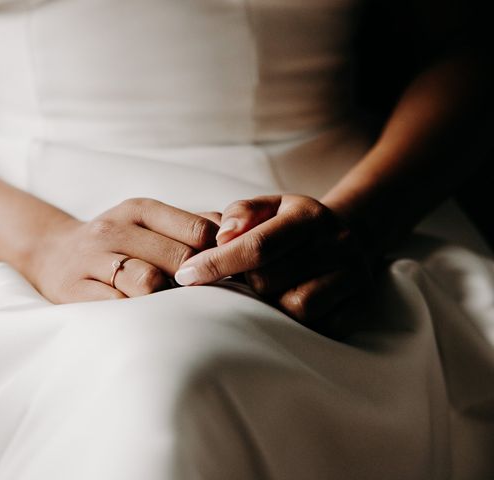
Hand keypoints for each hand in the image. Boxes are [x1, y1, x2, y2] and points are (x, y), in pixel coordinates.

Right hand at [21, 198, 219, 303]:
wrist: (51, 253)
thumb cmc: (116, 241)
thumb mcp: (147, 222)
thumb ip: (191, 224)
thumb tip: (236, 236)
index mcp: (139, 210)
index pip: (198, 230)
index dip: (218, 255)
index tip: (225, 273)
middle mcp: (114, 229)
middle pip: (179, 258)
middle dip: (197, 281)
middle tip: (203, 297)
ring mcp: (92, 259)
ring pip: (149, 283)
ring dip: (168, 300)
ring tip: (173, 308)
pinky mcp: (75, 291)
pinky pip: (119, 307)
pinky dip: (139, 316)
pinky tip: (146, 318)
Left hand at [174, 195, 371, 324]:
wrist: (347, 237)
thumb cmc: (290, 223)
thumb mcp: (267, 206)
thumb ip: (240, 213)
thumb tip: (221, 237)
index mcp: (310, 216)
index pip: (258, 246)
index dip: (217, 264)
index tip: (186, 276)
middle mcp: (338, 244)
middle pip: (271, 281)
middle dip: (241, 285)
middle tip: (232, 282)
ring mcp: (353, 277)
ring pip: (295, 309)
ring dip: (265, 307)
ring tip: (257, 296)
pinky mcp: (358, 307)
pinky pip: (318, 328)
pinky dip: (292, 325)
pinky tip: (279, 312)